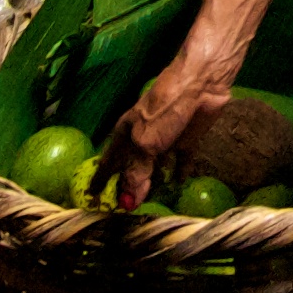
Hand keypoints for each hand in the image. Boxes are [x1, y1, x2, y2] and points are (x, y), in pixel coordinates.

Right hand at [95, 57, 232, 211]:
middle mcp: (142, 138)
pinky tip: (177, 185)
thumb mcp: (145, 143)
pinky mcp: (186, 141)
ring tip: (149, 202)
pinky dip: (178, 173)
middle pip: (132, 167)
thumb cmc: (164, 110)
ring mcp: (164, 140)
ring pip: (155, 167)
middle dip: (128, 186)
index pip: (108, 162)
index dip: (100, 179)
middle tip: (125, 209)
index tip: (92, 196)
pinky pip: (180, 162)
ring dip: (152, 183)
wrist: (200, 84)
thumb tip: (128, 201)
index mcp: (125, 135)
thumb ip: (137, 171)